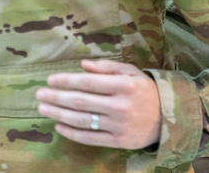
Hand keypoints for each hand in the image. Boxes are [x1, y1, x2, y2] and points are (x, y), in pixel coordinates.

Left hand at [35, 59, 161, 149]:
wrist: (168, 118)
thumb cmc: (145, 91)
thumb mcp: (131, 72)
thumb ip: (107, 67)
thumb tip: (82, 66)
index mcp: (124, 85)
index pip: (88, 82)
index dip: (67, 81)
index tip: (50, 79)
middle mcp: (120, 105)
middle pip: (81, 101)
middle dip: (57, 97)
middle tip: (39, 94)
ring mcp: (118, 125)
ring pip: (82, 120)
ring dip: (59, 114)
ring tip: (43, 108)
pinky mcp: (118, 142)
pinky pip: (90, 138)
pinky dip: (72, 133)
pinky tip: (59, 125)